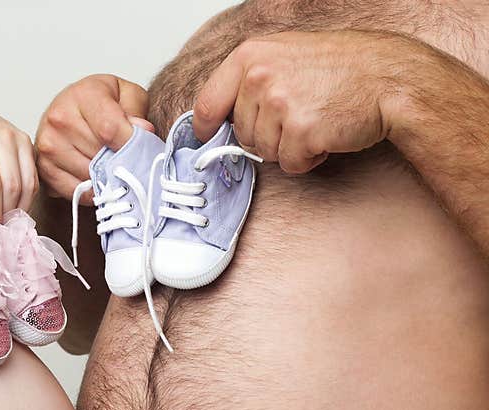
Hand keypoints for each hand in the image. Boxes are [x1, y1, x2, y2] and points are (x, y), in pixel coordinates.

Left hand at [0, 111, 37, 219]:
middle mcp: (0, 135)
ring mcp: (18, 138)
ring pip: (27, 184)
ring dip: (18, 208)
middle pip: (11, 185)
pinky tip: (15, 208)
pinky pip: (34, 179)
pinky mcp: (30, 145)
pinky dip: (27, 199)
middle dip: (5, 211)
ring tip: (7, 220)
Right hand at [36, 74, 152, 199]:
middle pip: (100, 156)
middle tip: (125, 157)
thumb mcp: (126, 95)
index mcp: (83, 95)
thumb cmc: (97, 104)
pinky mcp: (43, 168)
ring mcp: (48, 146)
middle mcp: (60, 118)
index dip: (129, 145)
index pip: (110, 129)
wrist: (68, 111)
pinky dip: (90, 189)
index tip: (139, 148)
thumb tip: (142, 131)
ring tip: (108, 164)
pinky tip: (94, 175)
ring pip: (89, 176)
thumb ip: (136, 110)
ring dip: (104, 177)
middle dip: (118, 161)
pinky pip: (76, 190)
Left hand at [192, 31, 399, 173]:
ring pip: (264, 152)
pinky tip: (327, 135)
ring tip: (316, 121)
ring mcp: (279, 103)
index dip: (207, 127)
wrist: (391, 78)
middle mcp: (259, 76)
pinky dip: (308, 158)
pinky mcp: (300, 131)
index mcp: (250, 55)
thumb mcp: (287, 55)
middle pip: (242, 134)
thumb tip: (222, 112)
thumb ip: (251, 79)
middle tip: (300, 116)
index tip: (207, 136)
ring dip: (290, 147)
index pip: (207, 103)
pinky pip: (290, 164)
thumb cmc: (345, 68)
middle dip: (268, 135)